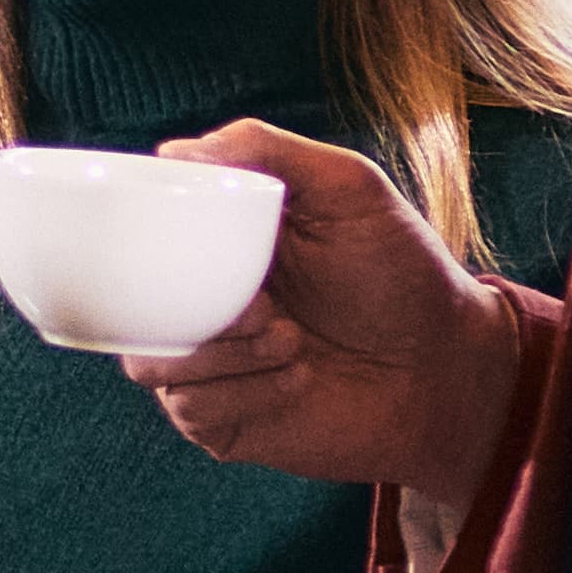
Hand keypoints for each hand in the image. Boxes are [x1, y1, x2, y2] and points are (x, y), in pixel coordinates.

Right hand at [115, 117, 545, 501]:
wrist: (446, 370)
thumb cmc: (403, 274)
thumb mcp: (348, 187)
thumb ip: (267, 149)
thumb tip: (172, 153)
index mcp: (216, 245)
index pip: (137, 237)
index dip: (136, 238)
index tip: (169, 238)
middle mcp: (200, 304)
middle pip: (125, 304)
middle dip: (188, 306)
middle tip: (262, 307)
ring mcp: (206, 366)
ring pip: (147, 362)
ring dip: (221, 354)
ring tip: (292, 342)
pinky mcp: (221, 422)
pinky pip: (190, 409)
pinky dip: (246, 393)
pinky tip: (299, 380)